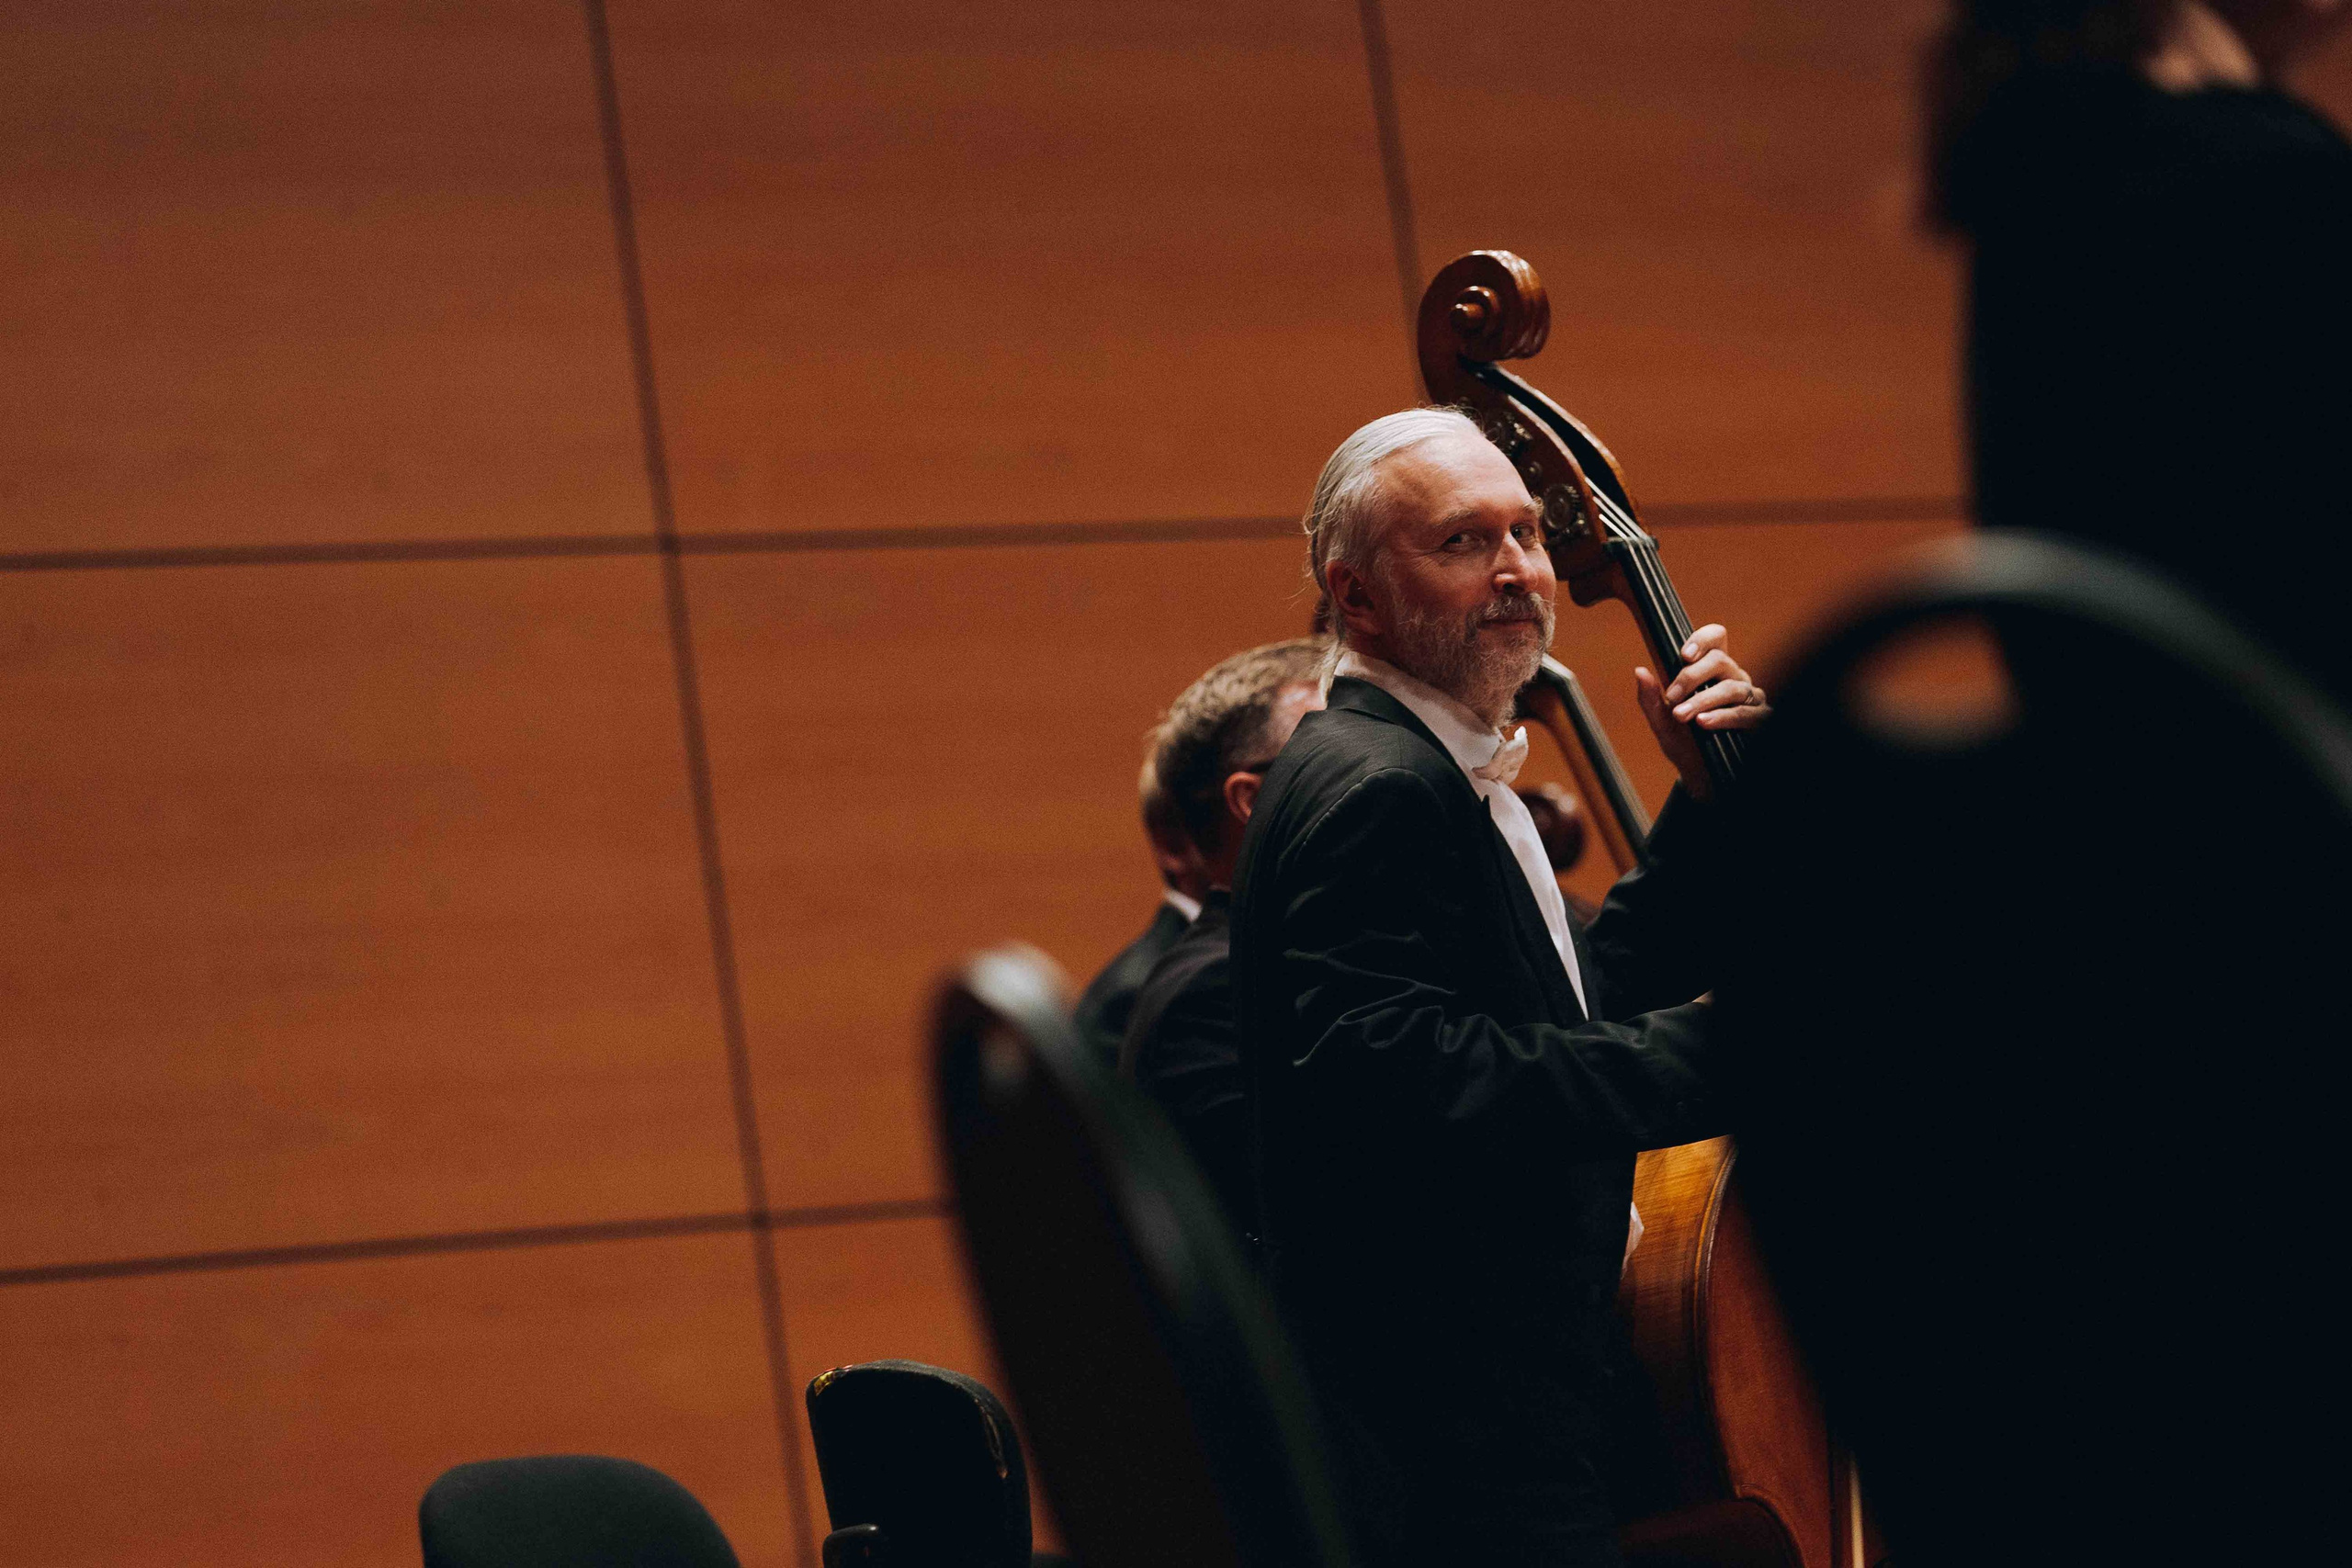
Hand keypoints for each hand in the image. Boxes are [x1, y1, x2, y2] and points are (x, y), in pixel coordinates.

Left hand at [1635, 623, 1769, 799]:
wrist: (1700, 775)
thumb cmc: (1684, 743)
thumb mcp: (1662, 723)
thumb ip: (1651, 699)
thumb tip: (1639, 671)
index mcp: (1712, 671)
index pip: (1716, 639)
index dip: (1703, 639)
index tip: (1684, 655)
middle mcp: (1734, 678)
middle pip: (1720, 661)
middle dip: (1692, 676)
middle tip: (1672, 696)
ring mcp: (1750, 698)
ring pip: (1732, 688)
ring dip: (1703, 700)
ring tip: (1683, 715)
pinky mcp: (1761, 720)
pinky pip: (1746, 713)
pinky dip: (1724, 717)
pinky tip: (1705, 723)